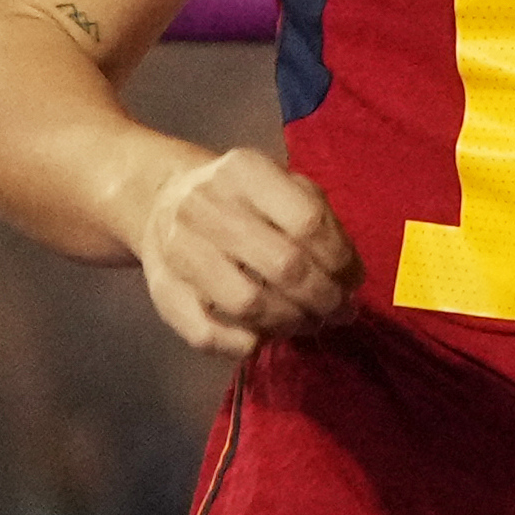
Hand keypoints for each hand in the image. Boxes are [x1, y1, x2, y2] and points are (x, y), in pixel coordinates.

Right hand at [135, 149, 356, 357]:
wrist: (162, 201)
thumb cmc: (242, 198)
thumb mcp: (283, 187)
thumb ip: (319, 222)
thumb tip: (349, 277)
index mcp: (244, 172)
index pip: (309, 222)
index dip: (341, 259)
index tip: (354, 280)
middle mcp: (205, 207)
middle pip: (283, 265)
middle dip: (324, 297)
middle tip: (341, 310)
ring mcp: (177, 249)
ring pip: (248, 302)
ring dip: (291, 322)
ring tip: (310, 323)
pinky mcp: (160, 289)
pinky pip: (206, 333)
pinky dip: (244, 343)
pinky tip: (265, 337)